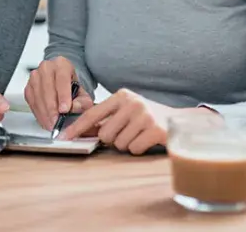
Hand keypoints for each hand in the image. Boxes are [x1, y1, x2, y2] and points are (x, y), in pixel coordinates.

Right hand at [24, 56, 94, 129]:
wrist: (62, 84)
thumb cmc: (72, 88)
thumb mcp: (83, 94)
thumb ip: (82, 102)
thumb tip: (74, 107)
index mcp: (62, 64)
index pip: (62, 78)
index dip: (63, 95)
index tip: (64, 110)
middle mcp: (47, 67)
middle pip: (48, 88)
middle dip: (52, 108)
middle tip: (57, 122)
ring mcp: (35, 76)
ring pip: (37, 96)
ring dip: (44, 113)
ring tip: (51, 124)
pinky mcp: (28, 87)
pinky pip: (31, 101)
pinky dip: (38, 113)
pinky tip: (45, 121)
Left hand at [60, 89, 220, 154]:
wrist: (181, 121)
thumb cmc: (148, 118)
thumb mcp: (127, 110)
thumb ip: (107, 117)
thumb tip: (82, 131)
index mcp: (121, 96)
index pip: (92, 114)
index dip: (77, 127)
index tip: (64, 137)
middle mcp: (132, 103)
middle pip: (105, 134)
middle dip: (113, 139)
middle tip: (127, 133)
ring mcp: (144, 115)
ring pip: (119, 143)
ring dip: (128, 144)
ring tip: (139, 135)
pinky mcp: (155, 129)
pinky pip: (134, 148)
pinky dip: (139, 148)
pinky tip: (147, 140)